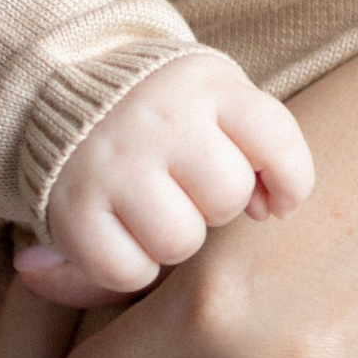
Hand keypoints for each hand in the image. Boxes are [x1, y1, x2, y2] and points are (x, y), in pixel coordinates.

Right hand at [29, 49, 314, 300]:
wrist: (66, 94)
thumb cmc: (170, 113)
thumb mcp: (219, 101)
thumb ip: (259, 146)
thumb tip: (271, 211)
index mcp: (207, 85)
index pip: (276, 142)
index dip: (291, 183)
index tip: (276, 201)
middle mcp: (158, 118)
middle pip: (228, 197)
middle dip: (220, 207)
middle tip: (193, 192)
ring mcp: (110, 162)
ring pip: (179, 240)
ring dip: (177, 240)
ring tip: (159, 212)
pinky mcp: (71, 207)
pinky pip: (125, 271)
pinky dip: (132, 268)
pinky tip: (127, 236)